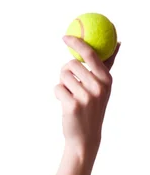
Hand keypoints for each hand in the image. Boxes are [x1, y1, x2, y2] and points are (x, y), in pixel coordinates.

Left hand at [54, 36, 120, 155]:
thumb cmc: (93, 108)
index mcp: (106, 79)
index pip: (90, 54)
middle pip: (71, 64)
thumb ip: (107, 66)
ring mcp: (85, 96)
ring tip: (70, 95)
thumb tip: (118, 43)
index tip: (65, 37)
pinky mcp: (72, 105)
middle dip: (66, 71)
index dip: (77, 43)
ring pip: (63, 76)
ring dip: (62, 84)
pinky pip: (57, 88)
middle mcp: (98, 86)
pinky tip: (65, 103)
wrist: (86, 136)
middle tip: (70, 83)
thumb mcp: (104, 87)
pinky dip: (58, 94)